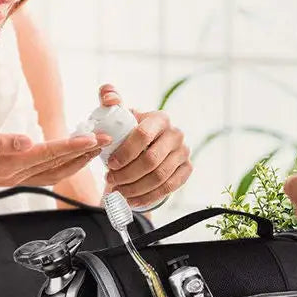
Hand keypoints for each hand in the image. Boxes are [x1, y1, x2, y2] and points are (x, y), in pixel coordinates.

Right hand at [0, 121, 110, 186]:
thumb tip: (25, 142)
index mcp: (6, 164)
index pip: (47, 153)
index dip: (71, 145)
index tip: (92, 138)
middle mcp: (14, 175)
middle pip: (57, 164)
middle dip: (84, 152)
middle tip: (108, 140)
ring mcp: (15, 178)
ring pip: (54, 171)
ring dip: (77, 160)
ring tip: (97, 148)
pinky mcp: (13, 177)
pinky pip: (45, 174)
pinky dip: (63, 166)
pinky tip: (73, 160)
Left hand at [98, 83, 192, 208]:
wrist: (147, 146)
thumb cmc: (130, 130)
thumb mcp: (119, 115)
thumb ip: (110, 99)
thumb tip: (109, 97)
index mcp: (159, 118)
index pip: (143, 135)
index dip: (124, 152)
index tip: (109, 164)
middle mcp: (175, 134)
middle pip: (151, 160)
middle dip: (127, 174)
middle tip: (111, 180)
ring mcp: (183, 152)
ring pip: (159, 177)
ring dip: (135, 188)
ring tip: (118, 191)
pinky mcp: (187, 169)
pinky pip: (169, 187)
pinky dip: (148, 197)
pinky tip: (132, 200)